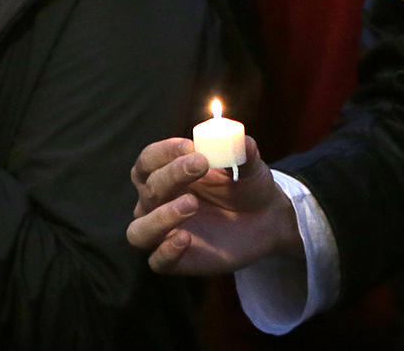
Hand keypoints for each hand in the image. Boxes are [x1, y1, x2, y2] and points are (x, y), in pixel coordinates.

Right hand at [128, 136, 300, 274]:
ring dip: (160, 216)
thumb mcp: (248, 164)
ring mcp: (164, 233)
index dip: (165, 152)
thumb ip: (242, 151)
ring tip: (191, 204)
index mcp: (165, 172)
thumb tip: (241, 141)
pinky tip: (185, 239)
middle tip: (200, 165)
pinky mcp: (176, 260)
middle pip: (148, 189)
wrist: (265, 217)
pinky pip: (157, 262)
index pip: (148, 160)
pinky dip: (166, 251)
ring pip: (138, 231)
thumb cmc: (245, 184)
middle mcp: (158, 203)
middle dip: (172, 174)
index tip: (191, 146)